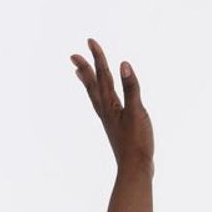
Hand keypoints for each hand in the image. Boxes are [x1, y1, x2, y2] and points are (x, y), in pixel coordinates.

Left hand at [71, 40, 152, 170]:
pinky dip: (100, 96)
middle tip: (74, 55)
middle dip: (85, 68)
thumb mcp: (137, 111)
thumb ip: (131, 87)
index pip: (102, 76)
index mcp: (110, 105)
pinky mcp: (115, 127)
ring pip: (96, 96)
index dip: (97, 58)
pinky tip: (103, 98)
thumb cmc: (137, 142)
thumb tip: (123, 65)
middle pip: (93, 85)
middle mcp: (106, 111)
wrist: (136, 169)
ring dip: (88, 82)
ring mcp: (109, 120)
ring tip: (79, 73)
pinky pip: (103, 105)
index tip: (90, 41)